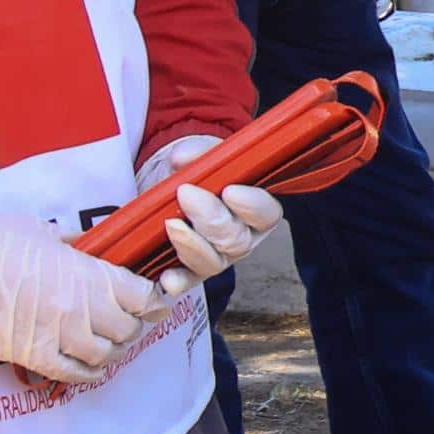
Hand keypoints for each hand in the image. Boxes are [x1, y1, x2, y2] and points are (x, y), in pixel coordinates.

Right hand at [0, 212, 165, 384]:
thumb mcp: (43, 232)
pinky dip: (87, 373)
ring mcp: (57, 335)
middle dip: (134, 325)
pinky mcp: (32, 355)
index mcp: (87, 275)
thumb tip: (90, 245)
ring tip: (109, 342)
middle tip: (129, 320)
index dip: (156, 301)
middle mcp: (79, 309)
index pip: (143, 297)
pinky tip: (91, 366)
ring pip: (105, 355)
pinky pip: (72, 374)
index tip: (158, 300)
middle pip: (128, 329)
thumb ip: (74, 244)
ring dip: (112, 350)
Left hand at [135, 133, 281, 292]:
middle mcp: (242, 238)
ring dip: (192, 245)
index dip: (252, 206)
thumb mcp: (201, 153)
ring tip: (171, 223)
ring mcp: (217, 258)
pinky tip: (167, 278)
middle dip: (212, 219)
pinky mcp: (190, 272)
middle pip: (237, 241)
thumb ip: (199, 152)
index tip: (230, 190)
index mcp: (256, 208)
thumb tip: (183, 158)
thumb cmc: (195, 171)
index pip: (266, 213)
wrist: (166, 188)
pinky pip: (187, 281)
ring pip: (213, 262)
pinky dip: (177, 281)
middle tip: (186, 194)